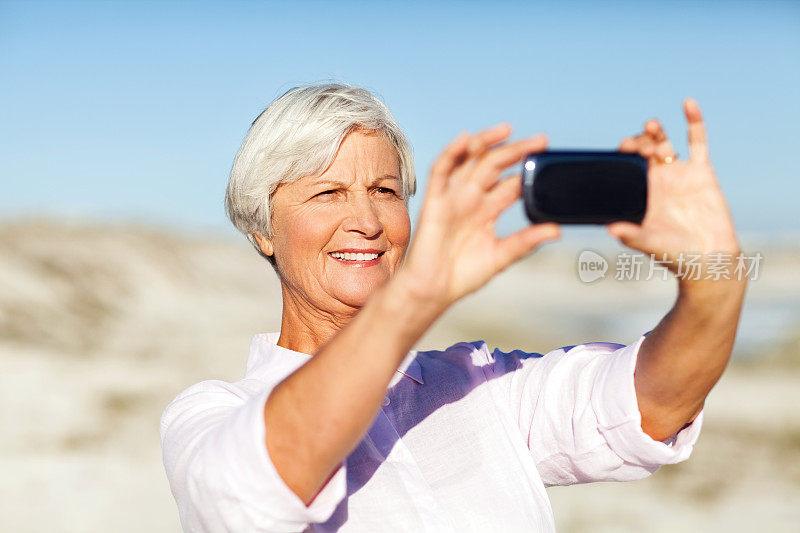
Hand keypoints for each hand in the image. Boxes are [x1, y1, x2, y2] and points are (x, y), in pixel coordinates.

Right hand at [400, 124, 559, 307]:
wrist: (433, 290)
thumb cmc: (462, 275)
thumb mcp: (501, 256)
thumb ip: (526, 241)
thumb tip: (556, 230)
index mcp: (488, 210)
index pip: (512, 183)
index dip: (529, 171)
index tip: (551, 161)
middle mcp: (472, 199)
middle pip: (495, 165)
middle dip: (516, 151)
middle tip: (541, 141)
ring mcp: (453, 197)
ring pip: (470, 160)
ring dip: (486, 142)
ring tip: (507, 130)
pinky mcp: (434, 200)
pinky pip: (441, 170)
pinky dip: (452, 153)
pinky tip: (465, 140)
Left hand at [609, 99, 740, 276]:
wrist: (708, 259)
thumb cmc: (674, 255)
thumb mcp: (649, 244)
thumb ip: (631, 235)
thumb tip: (610, 229)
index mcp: (639, 193)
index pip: (625, 167)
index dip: (622, 155)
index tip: (620, 149)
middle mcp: (656, 180)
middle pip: (642, 151)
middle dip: (637, 144)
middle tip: (637, 146)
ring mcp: (678, 173)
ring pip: (664, 144)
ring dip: (655, 131)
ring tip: (650, 125)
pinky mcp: (701, 171)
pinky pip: (697, 142)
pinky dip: (694, 122)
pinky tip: (688, 104)